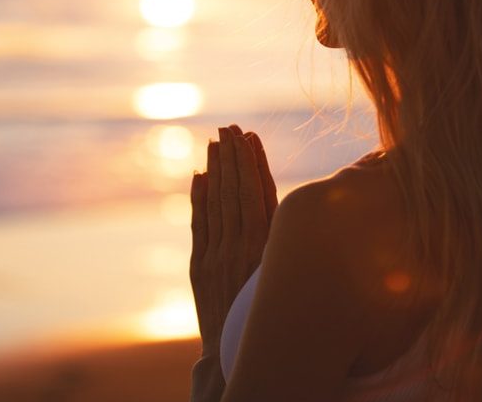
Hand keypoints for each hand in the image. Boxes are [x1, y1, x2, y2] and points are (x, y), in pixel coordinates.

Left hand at [189, 124, 277, 356]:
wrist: (238, 355)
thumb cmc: (271, 313)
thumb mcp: (283, 271)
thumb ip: (279, 235)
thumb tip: (279, 197)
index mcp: (268, 248)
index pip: (259, 192)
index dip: (253, 162)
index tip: (250, 136)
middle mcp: (242, 248)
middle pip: (236, 191)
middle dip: (233, 157)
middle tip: (229, 127)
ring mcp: (217, 257)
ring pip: (216, 203)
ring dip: (216, 169)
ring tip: (216, 141)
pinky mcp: (199, 268)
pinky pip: (198, 225)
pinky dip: (198, 199)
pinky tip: (199, 176)